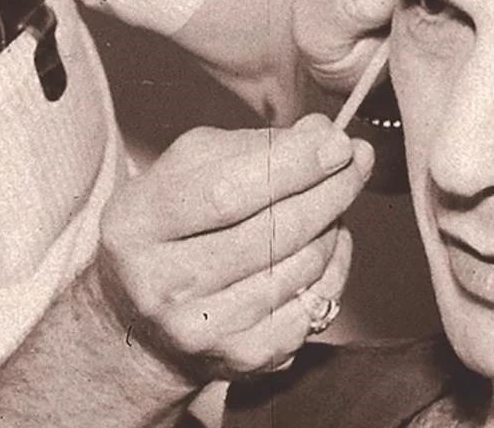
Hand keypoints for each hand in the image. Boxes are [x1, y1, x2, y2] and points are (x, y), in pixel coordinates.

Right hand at [93, 114, 371, 383]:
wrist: (141, 318)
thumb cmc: (172, 228)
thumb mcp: (186, 171)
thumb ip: (251, 146)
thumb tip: (321, 134)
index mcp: (136, 224)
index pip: (225, 192)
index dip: (292, 165)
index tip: (336, 143)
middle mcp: (161, 284)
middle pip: (272, 232)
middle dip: (329, 190)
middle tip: (356, 161)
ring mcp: (200, 329)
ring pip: (300, 268)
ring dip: (331, 227)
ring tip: (332, 202)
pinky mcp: (240, 358)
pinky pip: (312, 306)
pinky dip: (334, 268)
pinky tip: (327, 245)